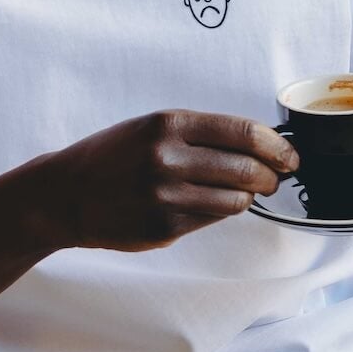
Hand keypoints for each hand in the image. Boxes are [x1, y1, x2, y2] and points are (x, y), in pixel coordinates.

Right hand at [22, 110, 299, 252]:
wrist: (64, 194)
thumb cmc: (110, 157)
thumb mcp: (149, 128)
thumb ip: (198, 135)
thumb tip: (256, 146)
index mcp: (167, 124)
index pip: (243, 132)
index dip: (276, 146)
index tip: (288, 155)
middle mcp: (168, 158)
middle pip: (247, 168)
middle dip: (270, 176)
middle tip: (274, 178)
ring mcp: (166, 196)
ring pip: (236, 200)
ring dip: (248, 197)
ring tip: (243, 192)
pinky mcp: (164, 227)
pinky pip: (210, 220)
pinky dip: (218, 212)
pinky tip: (206, 204)